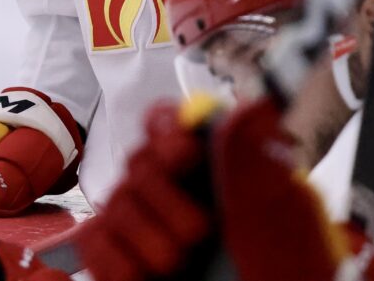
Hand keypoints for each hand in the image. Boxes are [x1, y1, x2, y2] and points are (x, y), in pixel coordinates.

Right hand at [54, 95, 373, 280]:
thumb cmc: (278, 276)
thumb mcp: (279, 229)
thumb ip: (258, 170)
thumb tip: (252, 108)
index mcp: (224, 170)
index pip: (180, 121)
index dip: (172, 127)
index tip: (185, 151)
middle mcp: (182, 193)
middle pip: (141, 158)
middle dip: (163, 194)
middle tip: (197, 232)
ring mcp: (148, 228)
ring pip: (116, 201)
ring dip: (143, 233)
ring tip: (176, 263)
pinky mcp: (121, 261)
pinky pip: (94, 242)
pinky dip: (114, 259)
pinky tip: (144, 276)